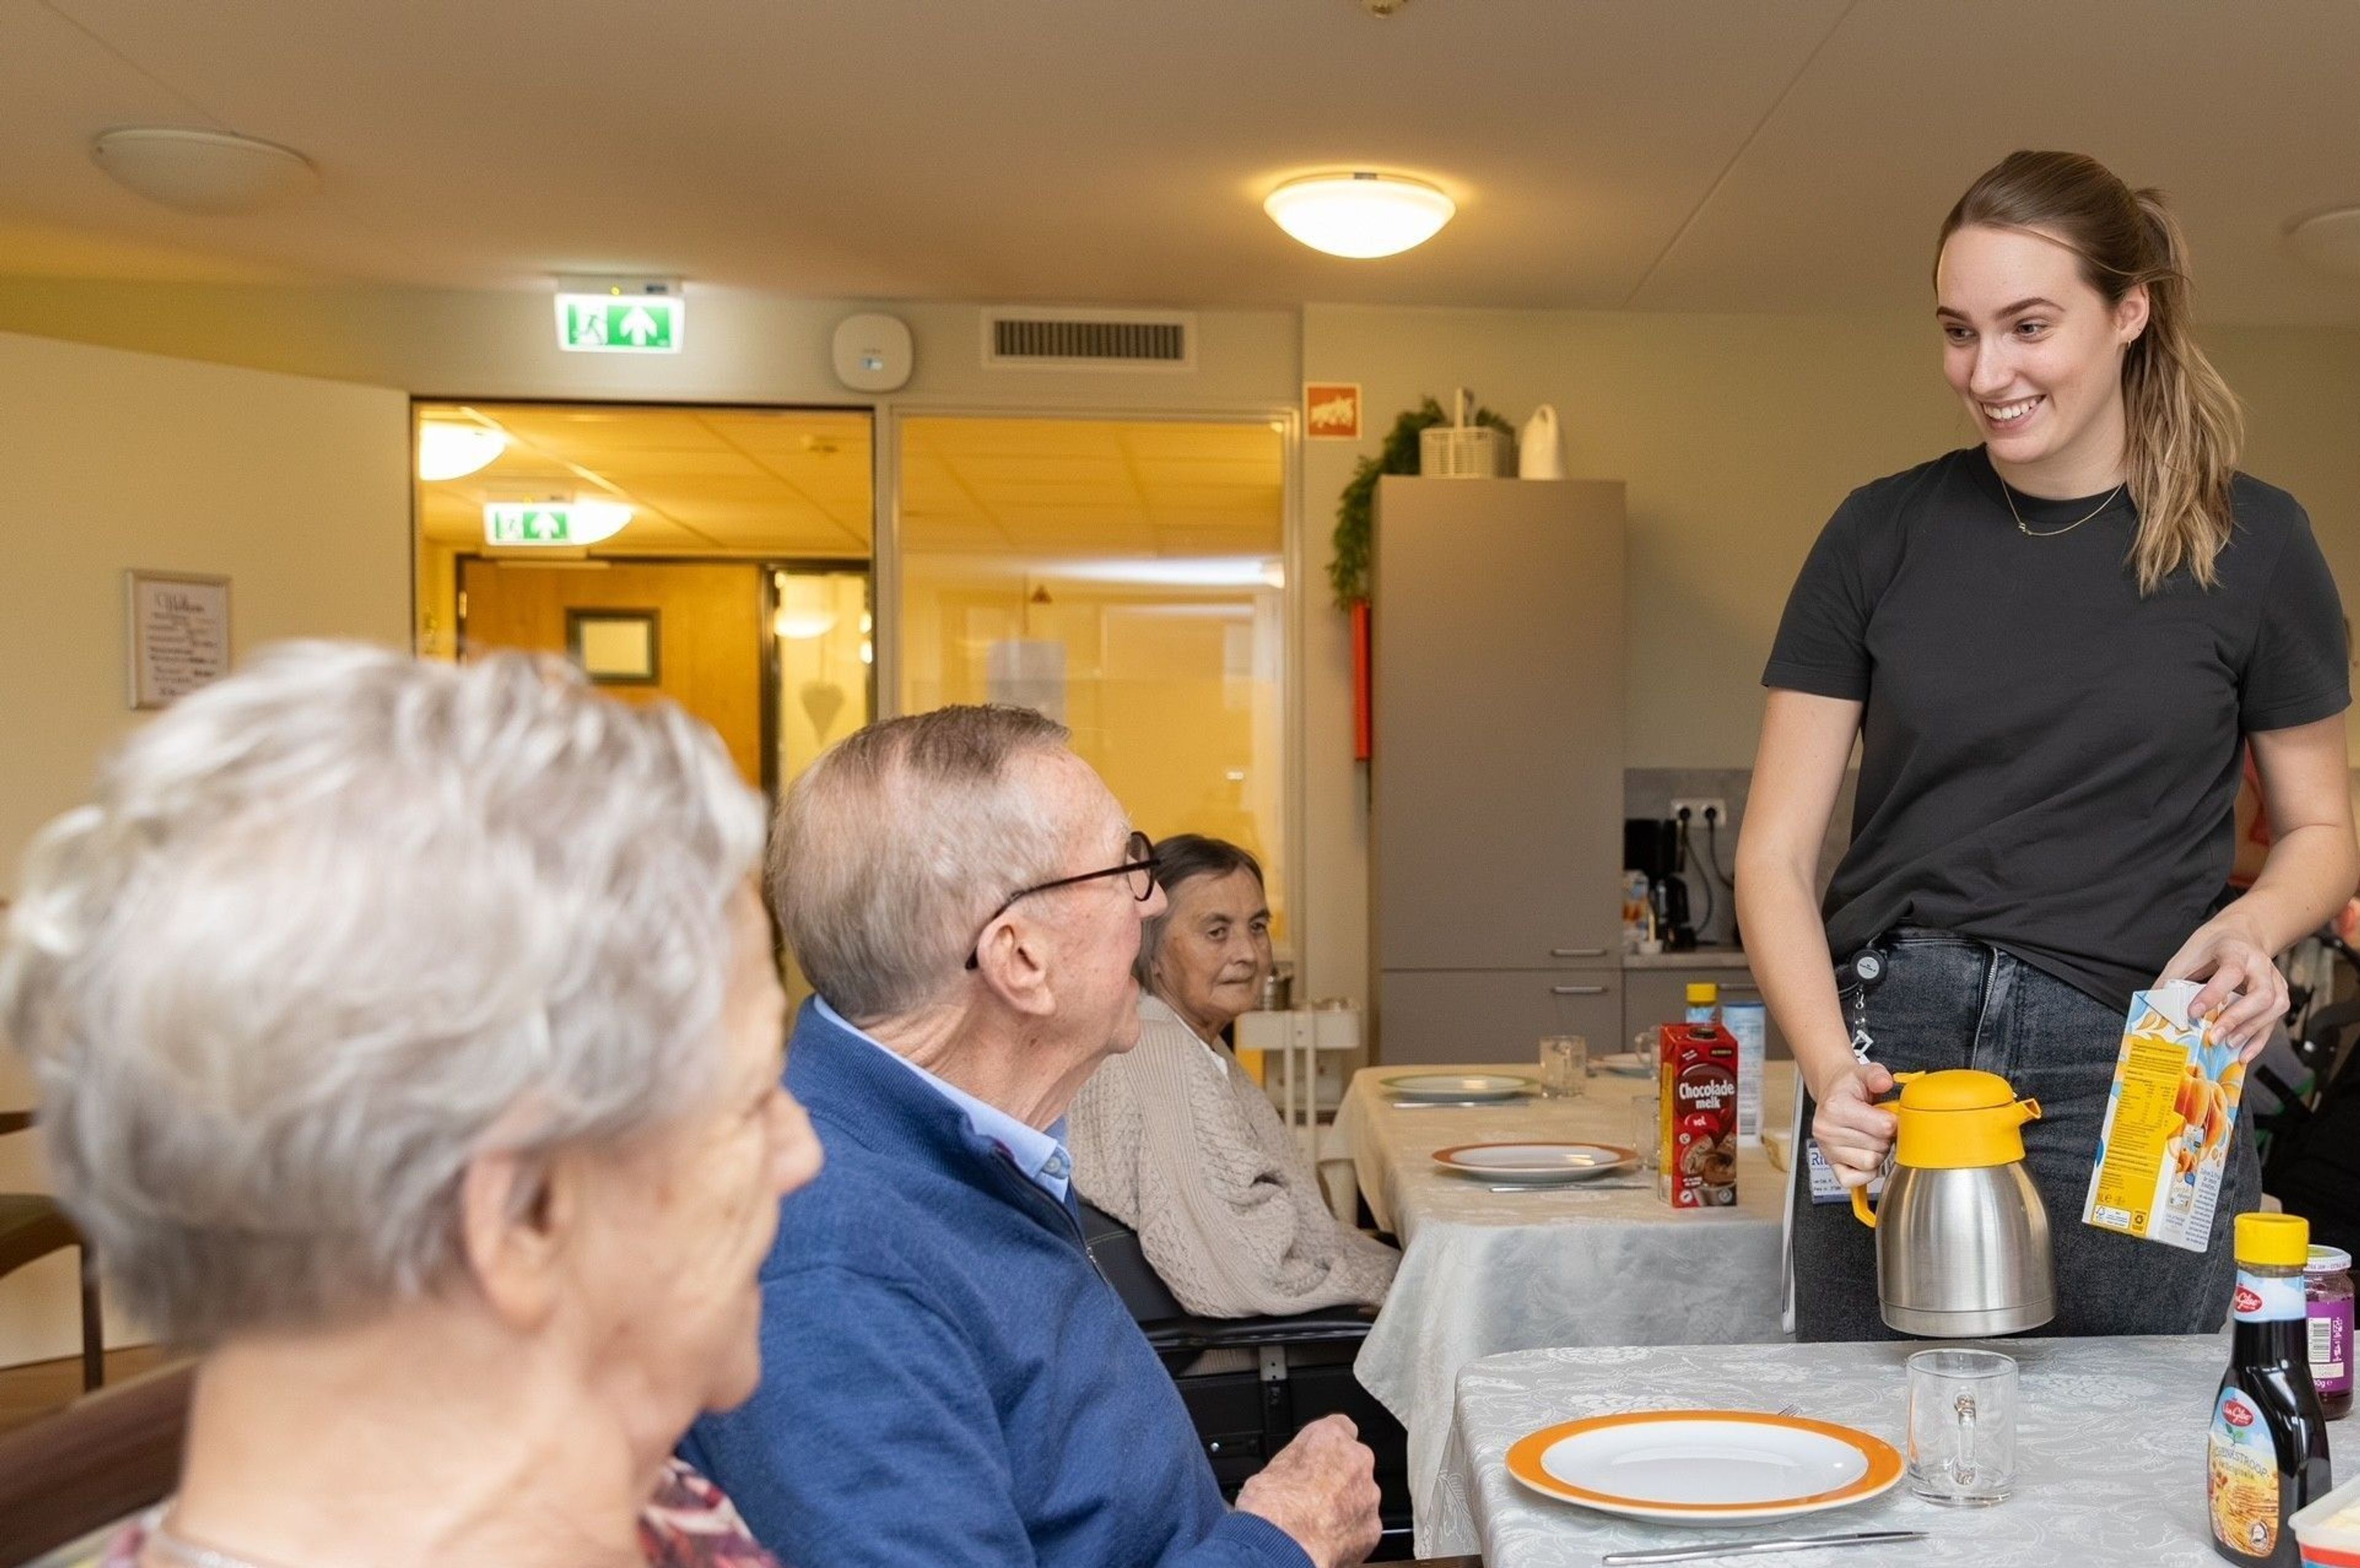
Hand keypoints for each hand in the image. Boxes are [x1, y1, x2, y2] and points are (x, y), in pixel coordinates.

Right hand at [1236, 1414, 1381, 1567]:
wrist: (1284, 1543)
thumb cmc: (1271, 1505)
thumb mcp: (1271, 1468)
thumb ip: (1296, 1463)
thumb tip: (1291, 1475)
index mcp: (1328, 1437)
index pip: (1341, 1426)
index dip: (1331, 1444)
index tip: (1323, 1455)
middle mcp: (1356, 1460)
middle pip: (1354, 1464)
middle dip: (1339, 1479)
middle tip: (1314, 1496)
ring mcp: (1368, 1495)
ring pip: (1361, 1497)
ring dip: (1346, 1506)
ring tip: (1318, 1522)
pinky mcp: (1373, 1527)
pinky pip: (1363, 1526)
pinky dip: (1349, 1533)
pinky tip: (1326, 1539)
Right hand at [1809, 1059, 1896, 1188]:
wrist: (1832, 1092)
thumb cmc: (1849, 1086)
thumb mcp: (1865, 1073)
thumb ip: (1877, 1075)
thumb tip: (1885, 1082)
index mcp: (1836, 1107)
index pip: (1883, 1127)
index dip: (1894, 1122)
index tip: (1890, 1115)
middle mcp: (1827, 1130)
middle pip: (1879, 1147)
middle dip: (1886, 1138)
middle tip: (1879, 1126)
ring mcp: (1827, 1149)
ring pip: (1870, 1163)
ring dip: (1877, 1153)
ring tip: (1871, 1137)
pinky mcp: (1830, 1164)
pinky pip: (1855, 1179)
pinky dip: (1865, 1171)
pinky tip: (1865, 1153)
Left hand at [2161, 921, 2286, 1061]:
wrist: (2242, 932)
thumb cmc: (2213, 944)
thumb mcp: (2189, 953)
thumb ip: (2173, 978)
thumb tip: (2154, 1007)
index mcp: (2236, 951)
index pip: (2230, 973)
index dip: (2213, 994)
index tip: (2193, 1013)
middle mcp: (2260, 965)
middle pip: (2261, 994)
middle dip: (2237, 1018)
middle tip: (2214, 1037)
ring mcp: (2274, 979)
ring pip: (2274, 1007)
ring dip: (2251, 1030)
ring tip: (2229, 1046)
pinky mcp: (2278, 993)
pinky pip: (2274, 1018)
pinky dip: (2259, 1038)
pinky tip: (2244, 1053)